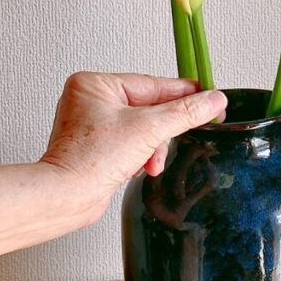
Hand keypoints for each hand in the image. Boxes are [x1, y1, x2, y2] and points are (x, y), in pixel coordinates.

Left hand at [40, 71, 226, 220]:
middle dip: (163, 129)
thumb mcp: (149, 129)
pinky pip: (131, 141)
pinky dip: (141, 154)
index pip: (152, 84)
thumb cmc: (89, 160)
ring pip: (142, 127)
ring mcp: (92, 124)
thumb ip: (185, 113)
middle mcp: (90, 100)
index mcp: (95, 84)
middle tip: (185, 130)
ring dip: (153, 145)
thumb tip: (213, 101)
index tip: (207, 96)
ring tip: (151, 159)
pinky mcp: (96, 146)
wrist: (67, 196)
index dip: (183, 93)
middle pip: (148, 107)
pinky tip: (142, 166)